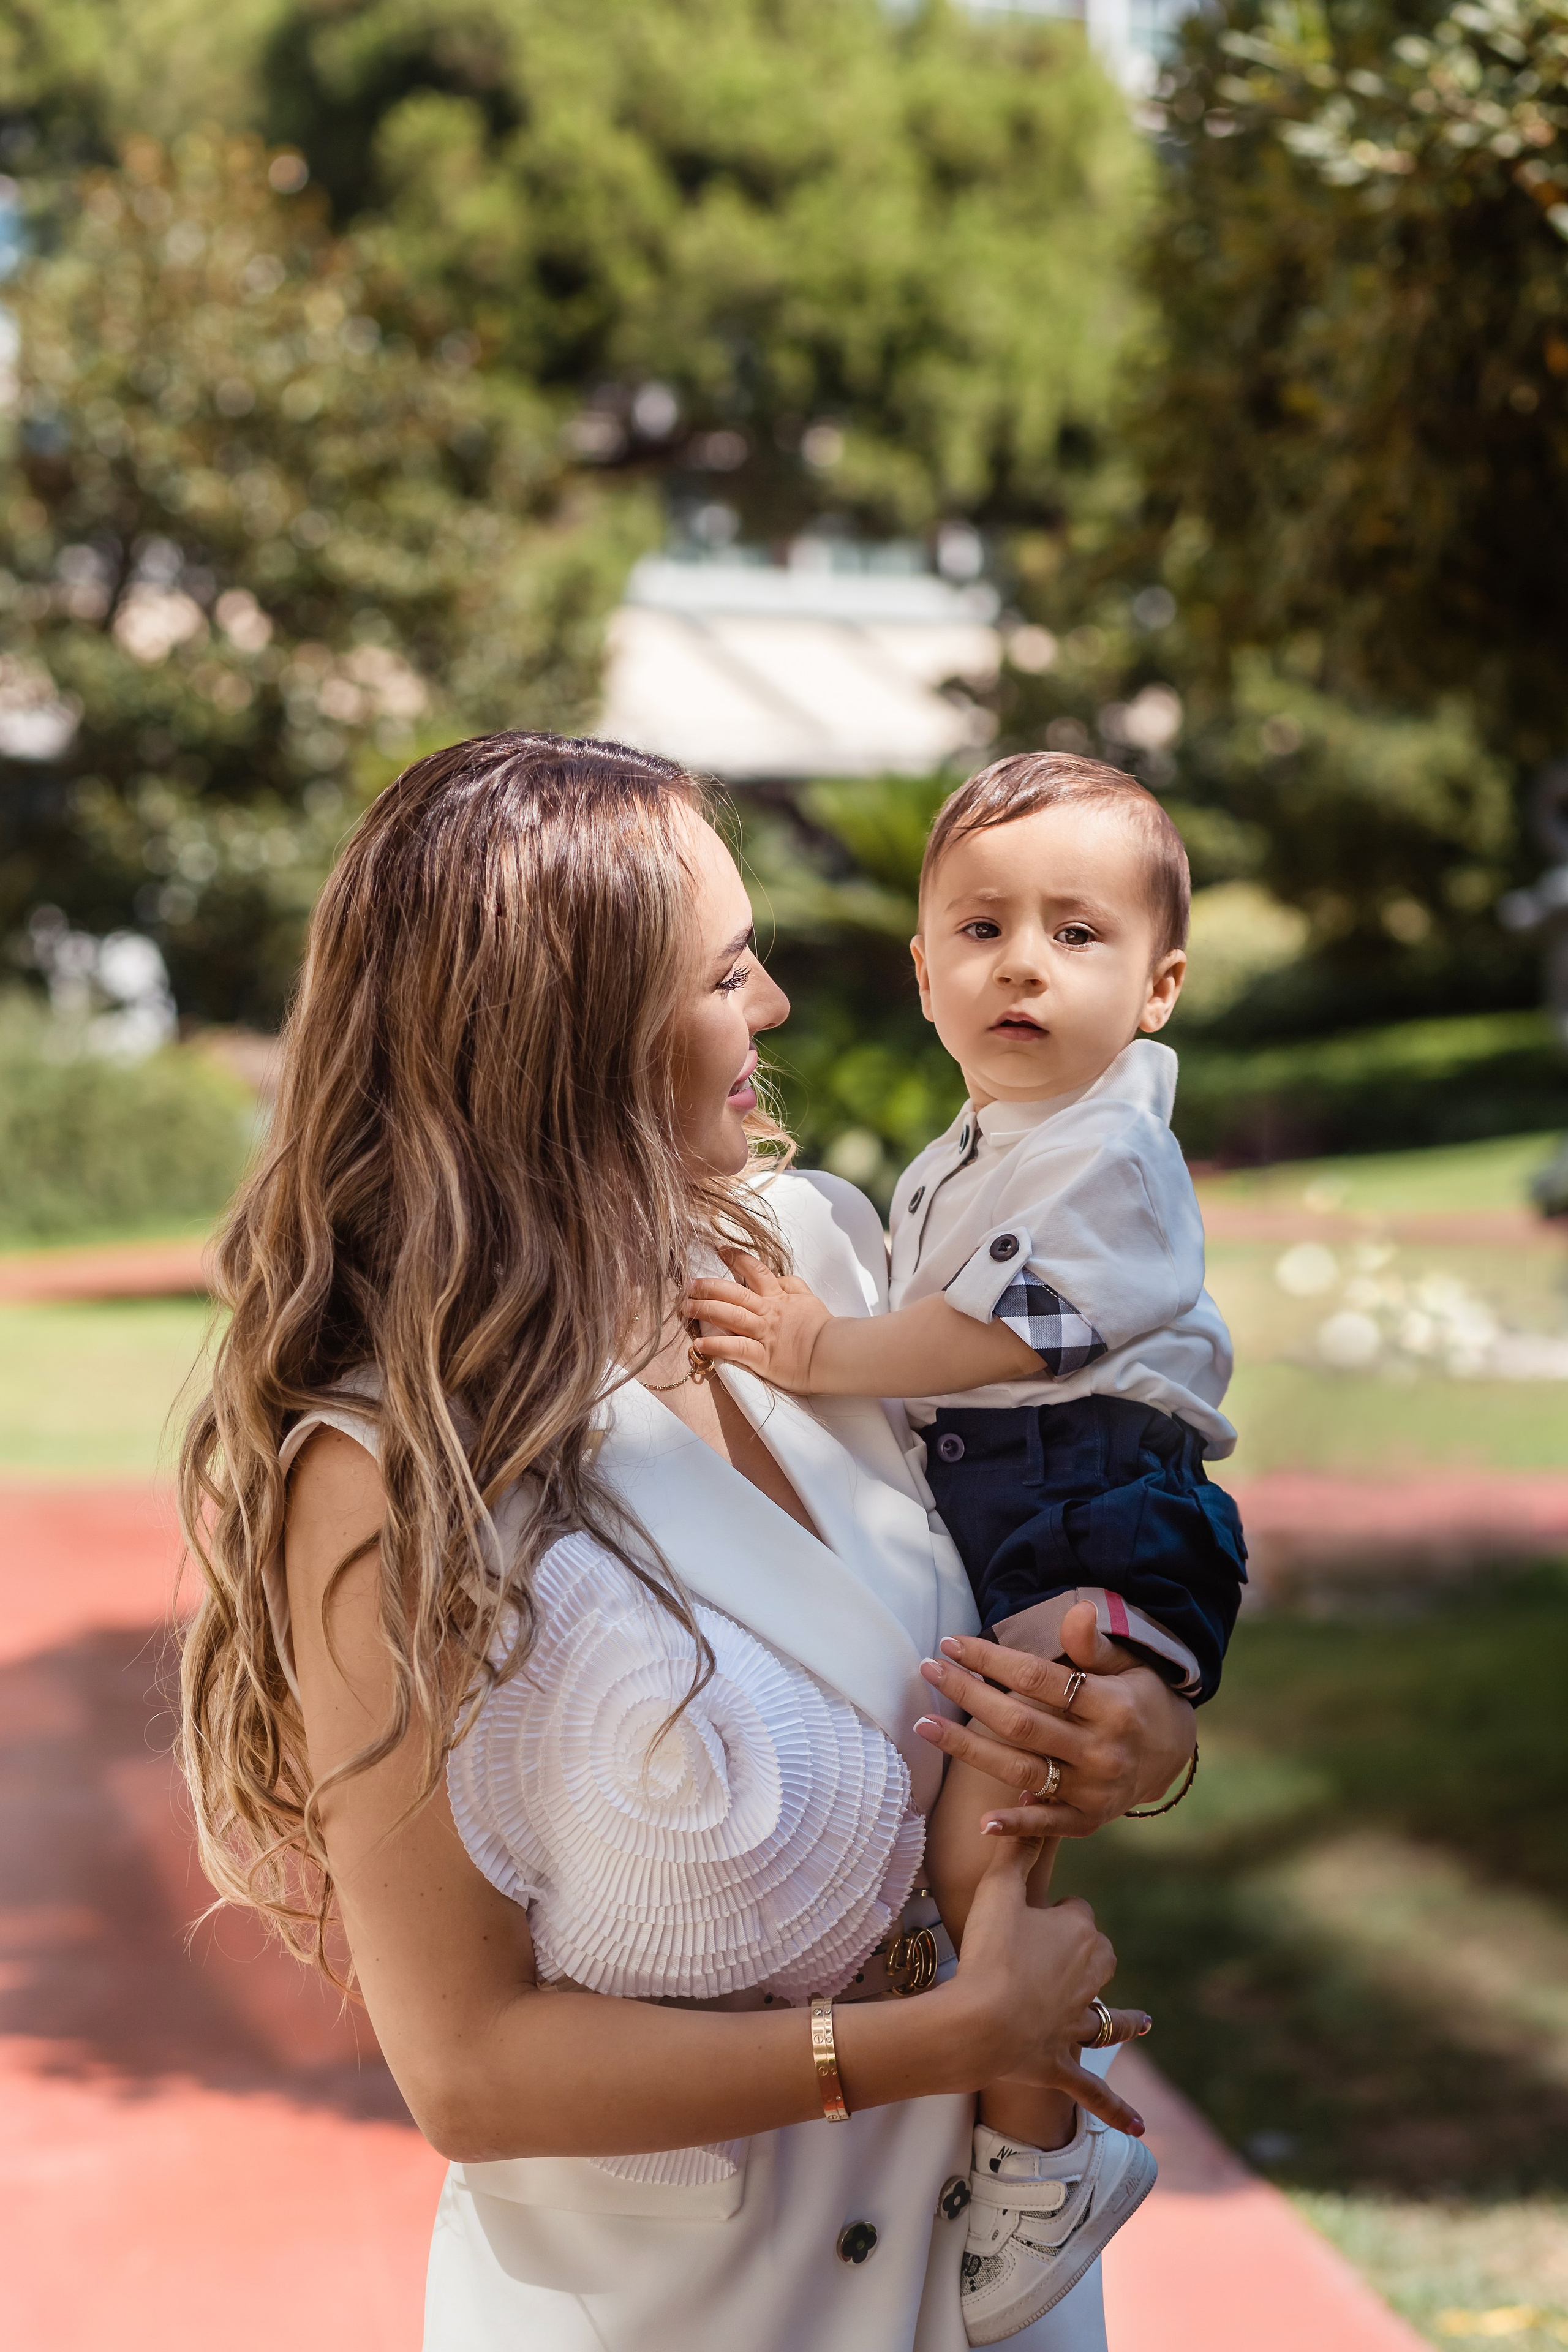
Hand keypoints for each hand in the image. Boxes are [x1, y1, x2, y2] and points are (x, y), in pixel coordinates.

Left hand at [686, 1251, 833, 1392]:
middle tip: (689, 1285)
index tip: (719, 1250)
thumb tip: (776, 1277)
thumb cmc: (822, 1328)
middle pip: (734, 1294)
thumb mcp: (808, 1299)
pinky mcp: (764, 1358)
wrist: (836, 1353)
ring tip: (686, 1308)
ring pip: (731, 1317)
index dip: (736, 1258)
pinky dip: (717, 1345)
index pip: (755, 1271)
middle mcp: (768, 1312)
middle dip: (709, 1287)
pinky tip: (699, 1344)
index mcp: (778, 1297)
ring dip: (706, 1311)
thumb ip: (791, 1285)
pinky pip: (736, 1349)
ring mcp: (765, 1334)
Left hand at [915, 1601, 1196, 1837]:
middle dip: (969, 1695)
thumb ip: (1094, 1645)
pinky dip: (1017, 1826)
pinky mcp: (1090, 1820)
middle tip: (929, 1670)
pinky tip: (982, 1823)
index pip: (1038, 1678)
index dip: (992, 1659)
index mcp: (1112, 1705)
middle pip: (1020, 1723)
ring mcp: (1095, 1789)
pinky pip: (1049, 1825)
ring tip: (925, 1726)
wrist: (1174, 1754)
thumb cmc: (1139, 1697)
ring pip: (1022, 1770)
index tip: (952, 1643)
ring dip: (968, 1751)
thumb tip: (1078, 1611)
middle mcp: (1102, 1750)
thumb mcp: (1127, 1664)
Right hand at [953, 1832, 1146, 2134]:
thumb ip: (1016, 1843)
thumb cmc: (988, 1950)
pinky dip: (1115, 2108)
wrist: (982, 2021)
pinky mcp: (1063, 2063)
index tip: (1029, 1915)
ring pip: (1109, 2021)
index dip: (1052, 1912)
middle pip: (1097, 1957)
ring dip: (1126, 2022)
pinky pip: (1093, 2089)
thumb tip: (1031, 1788)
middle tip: (1044, 1958)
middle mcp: (1090, 1977)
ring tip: (1146, 2023)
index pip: (1076, 1911)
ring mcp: (1078, 2024)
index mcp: (1080, 1933)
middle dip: (1082, 1956)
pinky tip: (1138, 2128)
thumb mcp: (998, 1888)